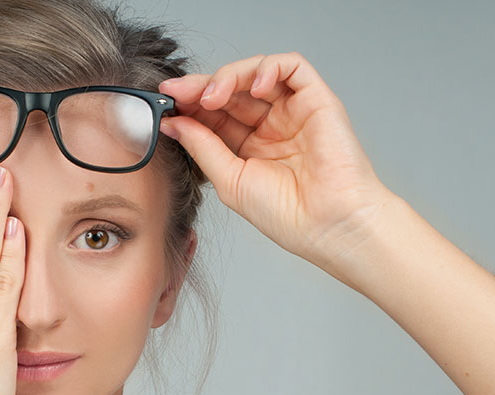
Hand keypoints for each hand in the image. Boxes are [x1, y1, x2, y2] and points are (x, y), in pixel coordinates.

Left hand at [158, 52, 399, 274]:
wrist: (329, 225)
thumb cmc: (288, 214)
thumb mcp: (230, 180)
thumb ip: (203, 147)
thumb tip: (174, 123)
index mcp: (249, 148)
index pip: (214, 114)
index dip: (190, 105)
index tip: (165, 104)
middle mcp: (271, 126)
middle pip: (231, 90)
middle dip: (201, 87)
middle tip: (178, 93)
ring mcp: (293, 111)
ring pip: (256, 73)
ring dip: (229, 77)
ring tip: (211, 95)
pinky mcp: (317, 100)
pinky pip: (292, 67)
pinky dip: (268, 68)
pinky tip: (253, 86)